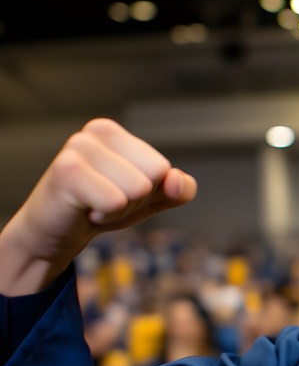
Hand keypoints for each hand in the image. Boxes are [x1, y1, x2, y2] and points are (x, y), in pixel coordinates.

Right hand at [0, 118, 196, 294]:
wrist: (54, 234)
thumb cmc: (100, 209)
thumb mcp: (150, 199)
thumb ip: (177, 190)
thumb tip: (176, 180)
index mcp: (115, 132)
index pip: (162, 168)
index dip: (147, 191)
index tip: (117, 192)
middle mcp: (96, 131)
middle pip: (152, 176)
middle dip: (134, 200)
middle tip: (102, 200)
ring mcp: (79, 148)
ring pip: (137, 189)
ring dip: (118, 209)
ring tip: (92, 204)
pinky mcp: (66, 171)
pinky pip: (115, 201)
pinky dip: (104, 216)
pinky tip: (83, 210)